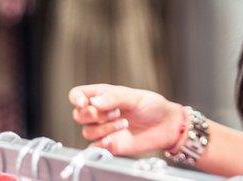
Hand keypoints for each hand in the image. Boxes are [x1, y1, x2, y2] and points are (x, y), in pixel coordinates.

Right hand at [68, 84, 183, 155]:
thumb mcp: (134, 98)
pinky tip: (115, 138)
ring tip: (124, 123)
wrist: (165, 126)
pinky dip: (102, 143)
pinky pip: (94, 146)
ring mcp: (103, 129)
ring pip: (86, 131)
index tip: (84, 103)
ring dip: (104, 128)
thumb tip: (94, 102)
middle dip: (93, 115)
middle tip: (114, 112)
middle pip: (78, 115)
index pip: (78, 95)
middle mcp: (100, 112)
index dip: (76, 98)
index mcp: (103, 96)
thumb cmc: (152, 107)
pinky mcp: (108, 145)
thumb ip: (114, 99)